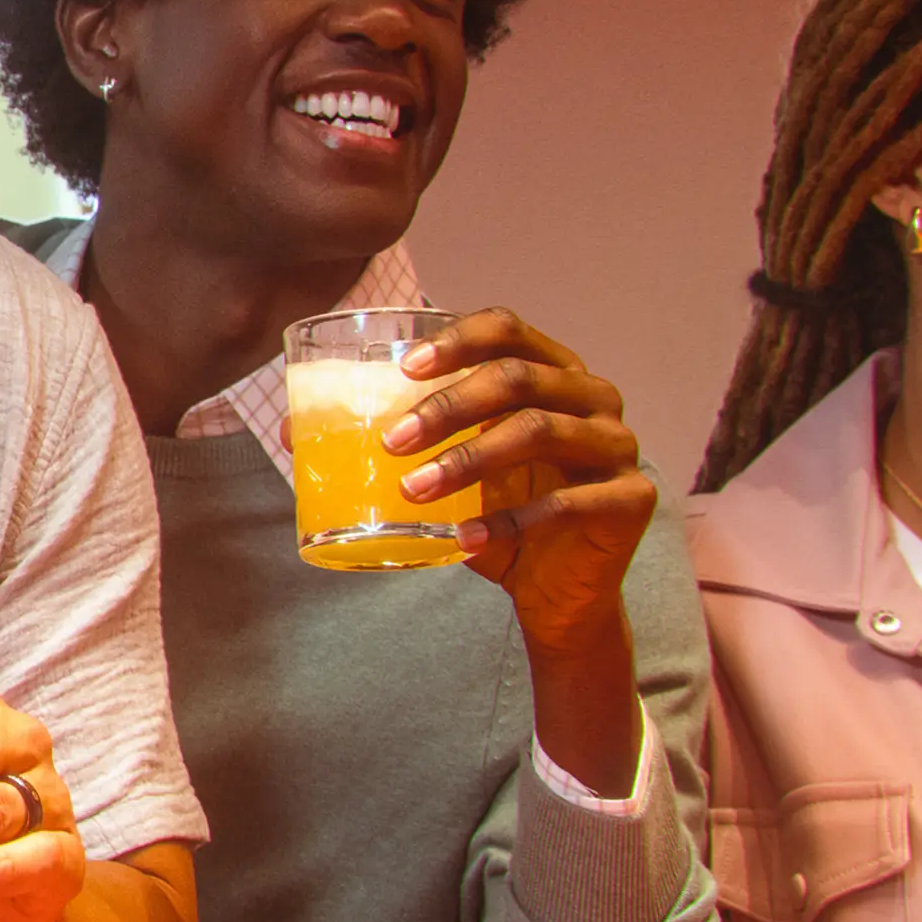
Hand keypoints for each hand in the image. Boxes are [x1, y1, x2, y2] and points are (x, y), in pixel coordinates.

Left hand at [382, 307, 654, 658]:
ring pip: (540, 430)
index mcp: (552, 371)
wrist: (557, 593)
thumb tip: (290, 434)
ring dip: (468, 460)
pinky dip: (506, 522)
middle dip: (447, 406)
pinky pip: (565, 502)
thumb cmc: (498, 516)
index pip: (509, 328)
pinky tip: (463, 540)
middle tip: (391, 441)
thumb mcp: (447, 474)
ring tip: (413, 489)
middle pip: (519, 378)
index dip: (459, 338)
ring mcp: (618, 445)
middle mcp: (592, 397)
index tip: (405, 367)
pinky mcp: (631, 498)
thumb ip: (396, 446)